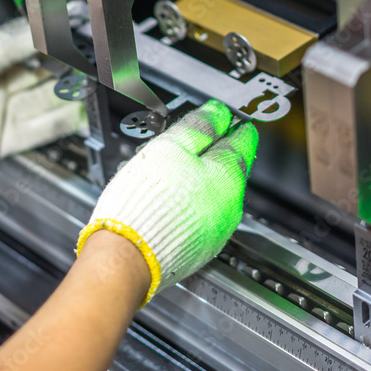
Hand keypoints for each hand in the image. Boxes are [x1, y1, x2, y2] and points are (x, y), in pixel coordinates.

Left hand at [0, 18, 86, 183]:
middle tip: (93, 66)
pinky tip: (79, 118)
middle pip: (44, 76)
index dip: (56, 43)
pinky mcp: (3, 139)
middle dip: (69, 71)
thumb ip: (10, 44)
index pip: (32, 47)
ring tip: (91, 90)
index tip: (79, 37)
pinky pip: (39, 131)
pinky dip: (61, 125)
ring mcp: (2, 113)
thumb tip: (42, 25)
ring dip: (69, 98)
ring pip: (46, 103)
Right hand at [77, 100, 257, 304]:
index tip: (227, 116)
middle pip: (227, 168)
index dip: (233, 123)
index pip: (244, 140)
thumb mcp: (170, 147)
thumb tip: (218, 112)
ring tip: (165, 170)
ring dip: (195, 178)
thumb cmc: (146, 202)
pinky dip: (186, 203)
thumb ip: (198, 126)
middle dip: (209, 152)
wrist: (127, 257)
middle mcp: (230, 207)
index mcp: (228, 178)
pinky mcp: (199, 249)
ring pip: (212, 193)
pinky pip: (199, 216)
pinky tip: (164, 199)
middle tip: (185, 141)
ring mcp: (216, 231)